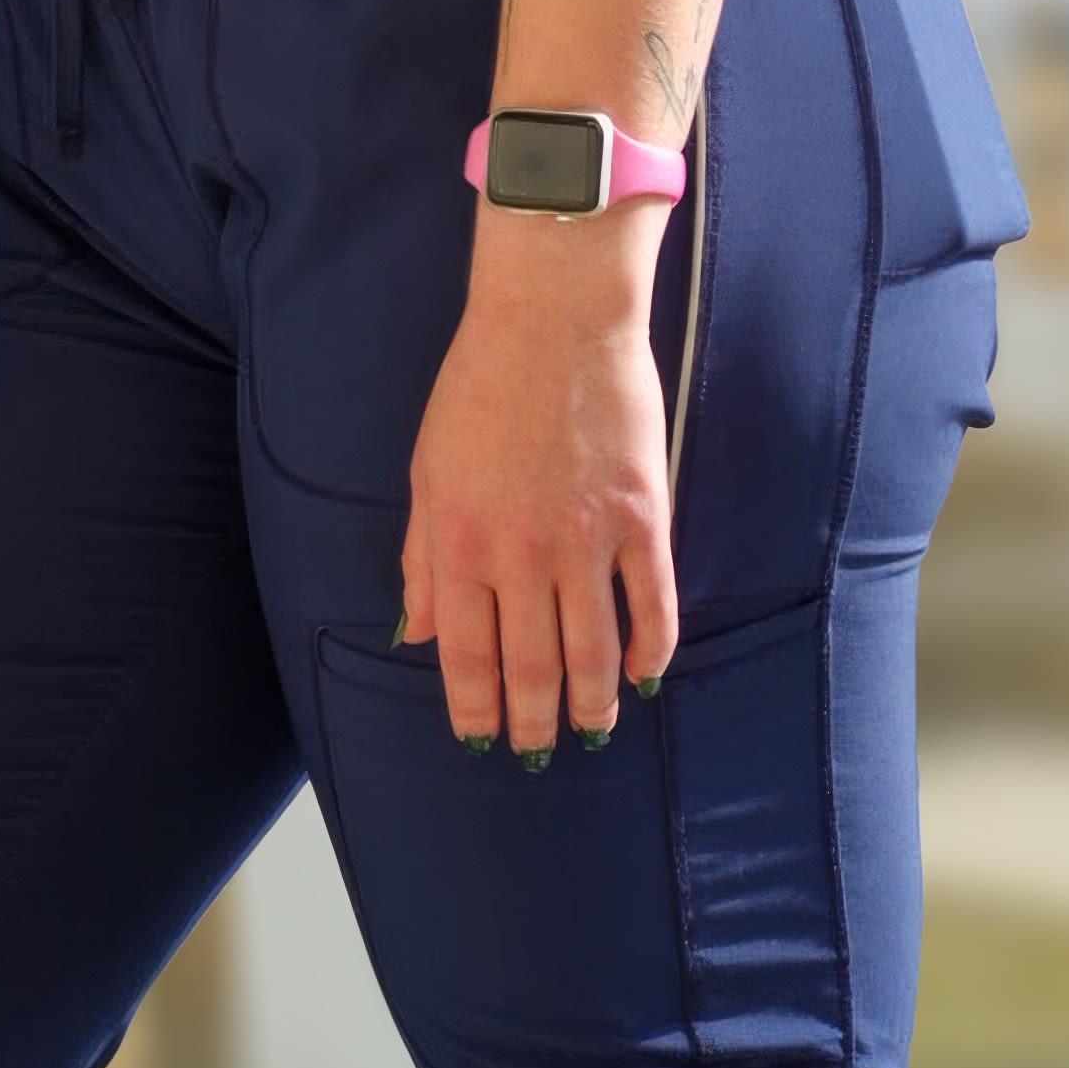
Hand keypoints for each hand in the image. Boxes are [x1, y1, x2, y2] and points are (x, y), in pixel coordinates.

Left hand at [398, 207, 677, 757]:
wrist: (553, 315)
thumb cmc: (479, 385)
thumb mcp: (427, 468)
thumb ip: (421, 557)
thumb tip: (415, 633)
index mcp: (459, 540)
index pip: (466, 655)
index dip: (473, 709)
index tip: (479, 741)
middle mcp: (521, 552)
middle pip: (532, 666)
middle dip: (535, 722)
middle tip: (539, 752)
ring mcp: (588, 538)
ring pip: (595, 652)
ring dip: (593, 705)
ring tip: (592, 732)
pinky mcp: (644, 517)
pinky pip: (653, 606)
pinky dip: (651, 652)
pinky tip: (643, 678)